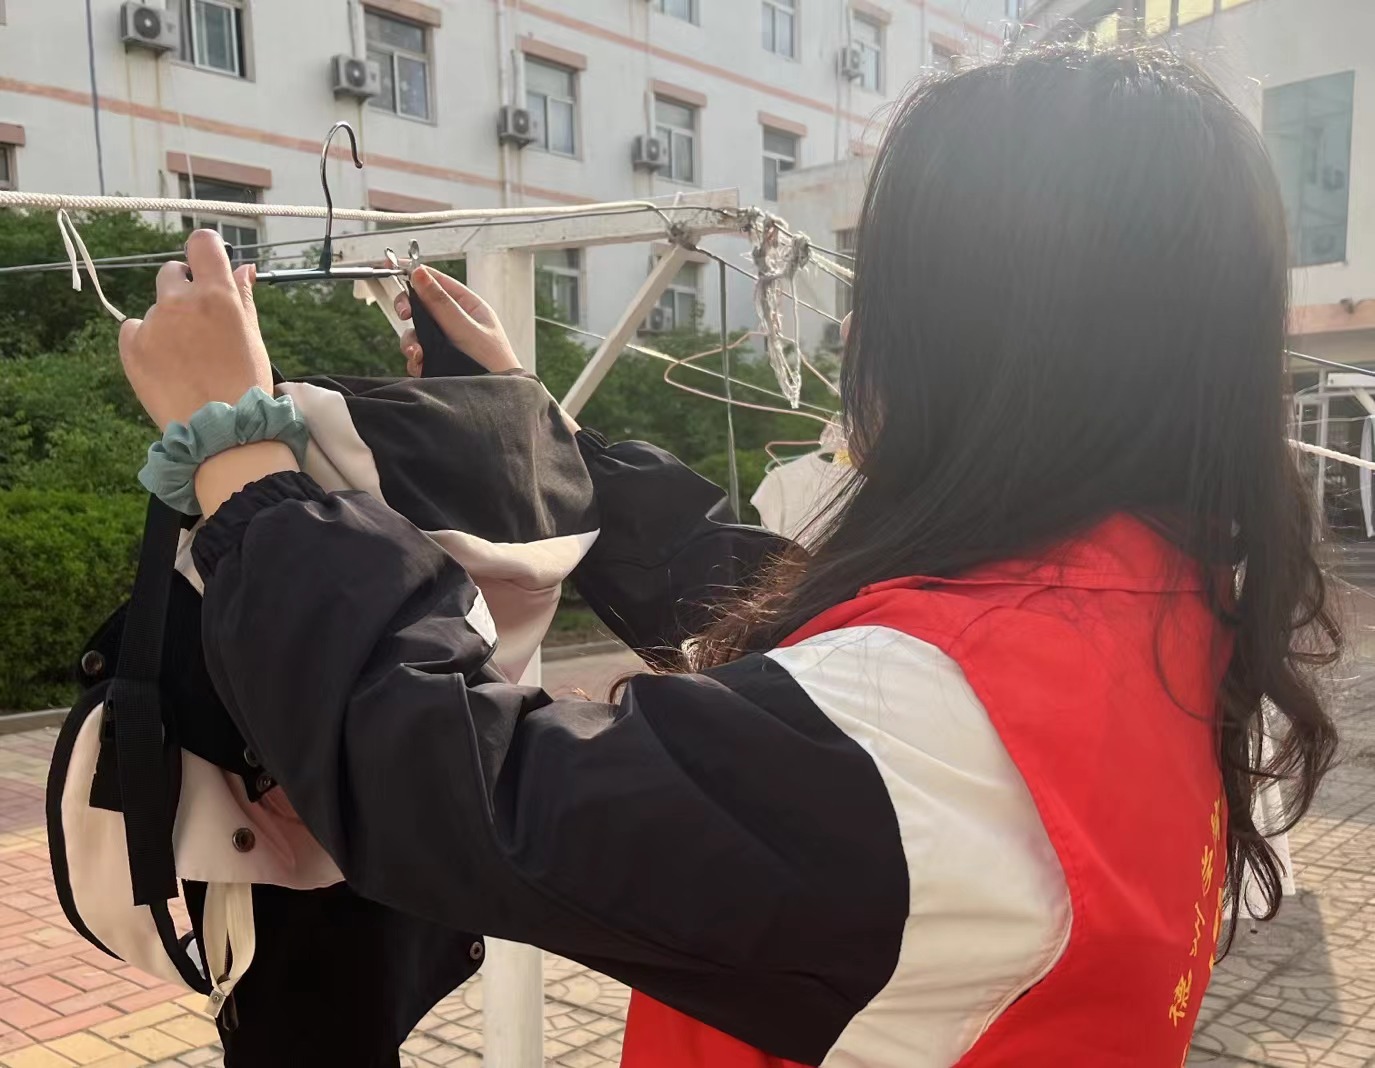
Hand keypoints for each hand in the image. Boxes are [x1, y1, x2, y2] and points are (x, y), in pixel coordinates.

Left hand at [120, 230, 294, 516]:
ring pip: (156, 307)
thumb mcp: (253, 338)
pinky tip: (166, 365)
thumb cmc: (246, 385)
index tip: (206, 265)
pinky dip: (145, 340)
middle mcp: (182, 302)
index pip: (201, 244)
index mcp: (218, 296)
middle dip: (184, 290)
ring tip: (185, 359)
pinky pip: (133, 328)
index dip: (204, 251)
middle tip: (198, 325)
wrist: (221, 433)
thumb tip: (242, 268)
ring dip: (168, 322)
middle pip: (172, 273)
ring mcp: (153, 323)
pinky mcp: (131, 345)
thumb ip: (243, 298)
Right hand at [395, 265, 521, 375]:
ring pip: (416, 332)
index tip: (392, 265)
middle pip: (421, 305)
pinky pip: (418, 354)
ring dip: (411, 343)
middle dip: (409, 310)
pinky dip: (415, 360)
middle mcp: (456, 321)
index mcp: (469, 306)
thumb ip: (440, 303)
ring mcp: (446, 341)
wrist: (497, 400)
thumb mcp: (466, 329)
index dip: (416, 274)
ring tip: (417, 356)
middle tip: (403, 314)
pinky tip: (420, 367)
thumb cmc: (494, 363)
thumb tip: (419, 273)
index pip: (438, 282)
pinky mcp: (439, 360)